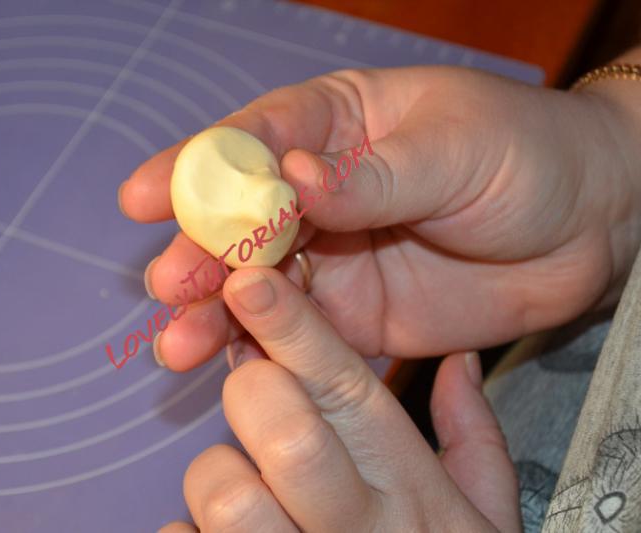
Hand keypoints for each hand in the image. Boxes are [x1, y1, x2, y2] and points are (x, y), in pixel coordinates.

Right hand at [120, 65, 640, 369]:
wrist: (591, 226)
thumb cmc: (527, 157)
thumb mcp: (453, 150)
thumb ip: (371, 176)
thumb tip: (289, 179)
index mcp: (337, 124)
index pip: (253, 138)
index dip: (196, 168)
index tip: (144, 197)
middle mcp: (320, 190)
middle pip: (243, 220)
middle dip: (200, 254)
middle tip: (167, 287)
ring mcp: (334, 254)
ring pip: (259, 283)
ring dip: (217, 314)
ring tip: (178, 345)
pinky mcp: (355, 312)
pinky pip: (300, 331)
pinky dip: (262, 349)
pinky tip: (230, 365)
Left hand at [159, 268, 520, 531]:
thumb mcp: (482, 517)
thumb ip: (474, 437)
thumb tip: (460, 359)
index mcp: (409, 489)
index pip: (347, 386)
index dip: (293, 327)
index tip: (247, 280)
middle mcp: (357, 526)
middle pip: (283, 426)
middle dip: (252, 395)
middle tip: (254, 400)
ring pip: (225, 491)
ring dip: (218, 480)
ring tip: (243, 494)